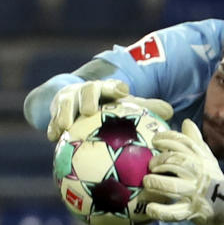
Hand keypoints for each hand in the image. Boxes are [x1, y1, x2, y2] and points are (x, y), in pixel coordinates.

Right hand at [46, 79, 172, 140]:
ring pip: (65, 103)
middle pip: (86, 91)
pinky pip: (52, 120)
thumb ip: (146, 108)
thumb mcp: (125, 107)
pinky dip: (52, 127)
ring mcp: (69, 100)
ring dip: (64, 113)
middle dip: (87, 97)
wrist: (78, 103)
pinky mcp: (55, 112)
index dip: (115, 87)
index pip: (112, 86)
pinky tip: (52, 138)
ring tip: (64, 126)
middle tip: (89, 110)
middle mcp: (86, 92)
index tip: (121, 92)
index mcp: (106, 90)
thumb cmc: (108, 107)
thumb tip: (170, 111)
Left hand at [143, 119, 223, 224]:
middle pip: (176, 162)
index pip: (183, 144)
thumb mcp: (206, 159)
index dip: (166, 139)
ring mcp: (196, 194)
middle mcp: (199, 174)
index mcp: (201, 159)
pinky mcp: (192, 211)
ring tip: (147, 182)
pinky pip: (174, 213)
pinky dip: (160, 211)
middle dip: (159, 162)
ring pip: (172, 187)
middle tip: (151, 165)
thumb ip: (195, 142)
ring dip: (156, 183)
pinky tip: (150, 208)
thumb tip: (186, 122)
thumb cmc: (211, 179)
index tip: (155, 141)